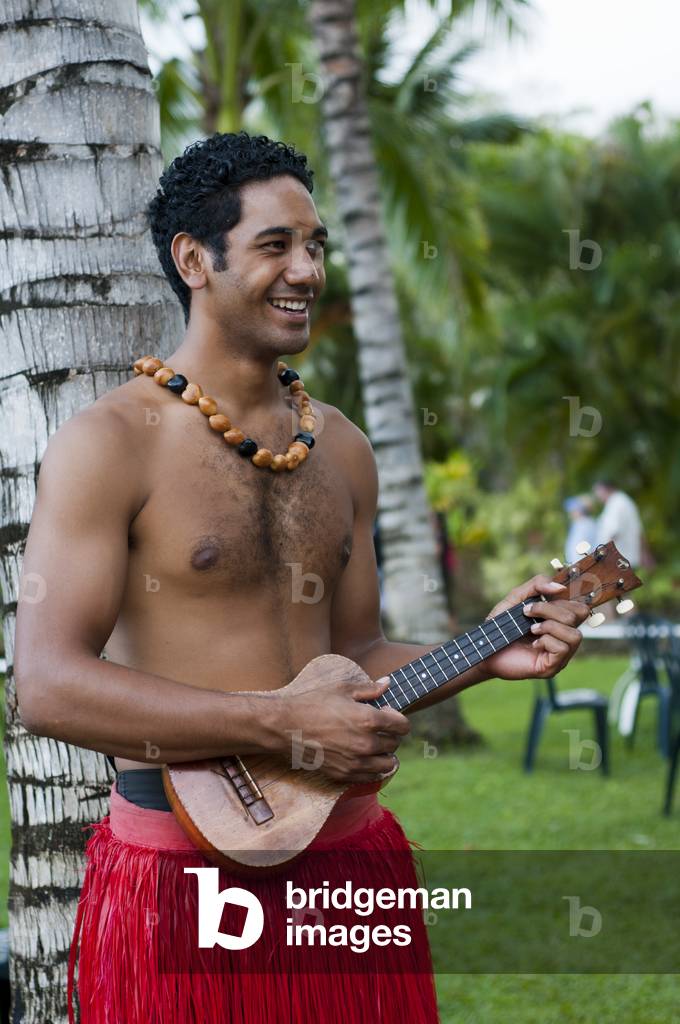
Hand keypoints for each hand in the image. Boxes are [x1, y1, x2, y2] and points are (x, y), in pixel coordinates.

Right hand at [277, 675, 409, 783]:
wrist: (286, 727)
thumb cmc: (313, 703)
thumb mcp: (342, 689)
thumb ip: (369, 688)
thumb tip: (387, 684)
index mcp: (369, 720)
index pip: (403, 726)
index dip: (398, 718)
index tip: (387, 714)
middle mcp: (366, 744)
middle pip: (395, 744)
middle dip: (390, 734)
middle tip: (377, 728)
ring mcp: (356, 762)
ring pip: (388, 764)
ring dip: (385, 754)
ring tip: (373, 744)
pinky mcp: (344, 774)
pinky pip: (371, 777)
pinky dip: (372, 768)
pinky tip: (362, 756)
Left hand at [481, 575, 589, 681]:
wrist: (485, 647)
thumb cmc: (501, 625)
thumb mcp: (516, 598)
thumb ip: (536, 586)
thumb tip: (560, 587)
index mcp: (560, 622)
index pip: (580, 608)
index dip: (562, 599)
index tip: (536, 600)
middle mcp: (564, 637)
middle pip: (579, 617)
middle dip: (551, 610)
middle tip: (527, 612)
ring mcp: (561, 654)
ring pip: (575, 635)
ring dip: (550, 626)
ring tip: (531, 629)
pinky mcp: (552, 667)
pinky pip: (563, 649)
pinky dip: (547, 641)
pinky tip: (533, 643)